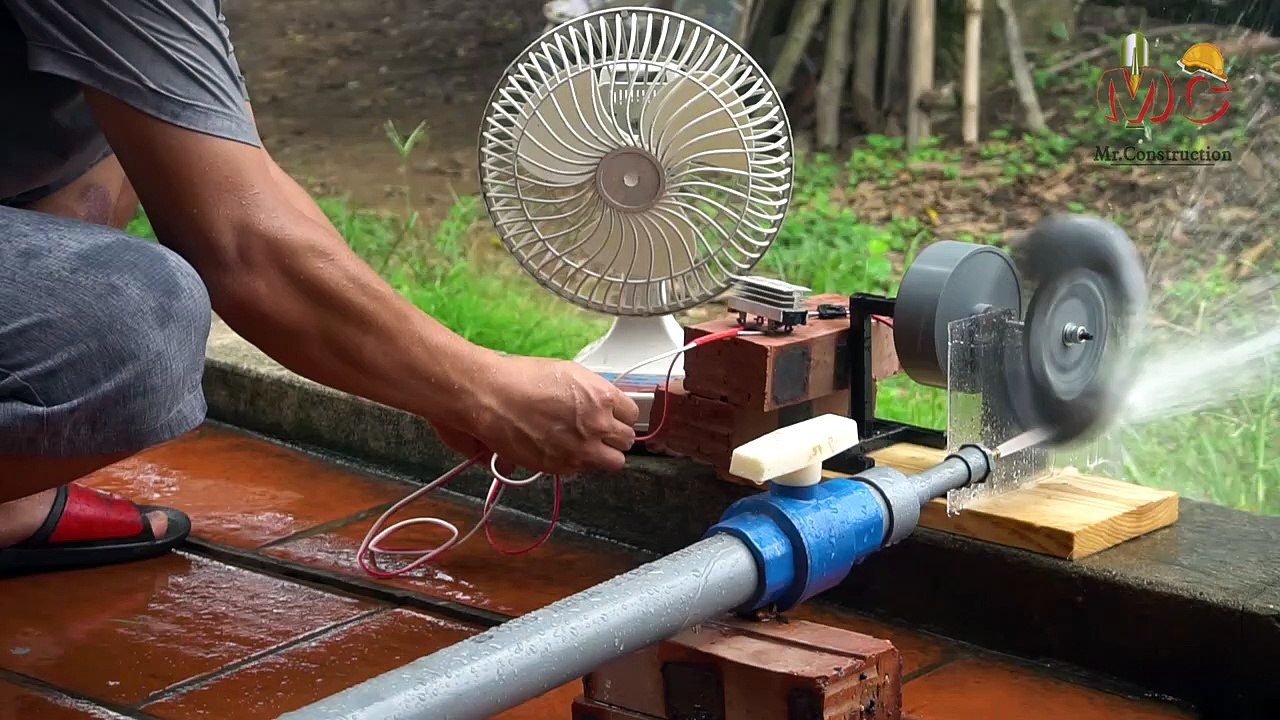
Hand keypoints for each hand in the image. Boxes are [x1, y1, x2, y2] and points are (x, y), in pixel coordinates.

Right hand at [458, 355, 639, 474]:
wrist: (493, 398)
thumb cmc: (523, 379)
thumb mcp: (569, 374)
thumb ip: (592, 394)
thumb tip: (602, 406)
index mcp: (602, 396)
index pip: (632, 414)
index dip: (620, 416)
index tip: (612, 418)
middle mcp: (598, 424)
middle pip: (627, 440)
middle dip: (614, 437)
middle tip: (599, 434)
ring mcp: (582, 448)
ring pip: (613, 462)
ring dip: (603, 455)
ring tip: (586, 448)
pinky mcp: (563, 466)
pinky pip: (584, 470)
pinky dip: (577, 463)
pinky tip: (562, 451)